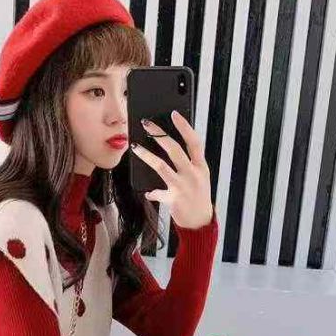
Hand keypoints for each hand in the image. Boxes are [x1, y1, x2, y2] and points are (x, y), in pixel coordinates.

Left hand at [131, 110, 212, 229]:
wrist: (200, 222)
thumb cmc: (198, 197)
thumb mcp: (199, 177)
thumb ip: (188, 164)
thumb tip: (170, 146)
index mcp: (201, 167)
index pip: (194, 142)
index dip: (184, 127)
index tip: (174, 114)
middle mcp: (193, 174)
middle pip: (174, 149)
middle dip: (159, 134)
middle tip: (146, 124)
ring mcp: (183, 187)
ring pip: (161, 166)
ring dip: (146, 155)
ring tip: (135, 147)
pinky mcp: (173, 199)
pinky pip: (157, 192)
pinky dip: (152, 192)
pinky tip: (147, 192)